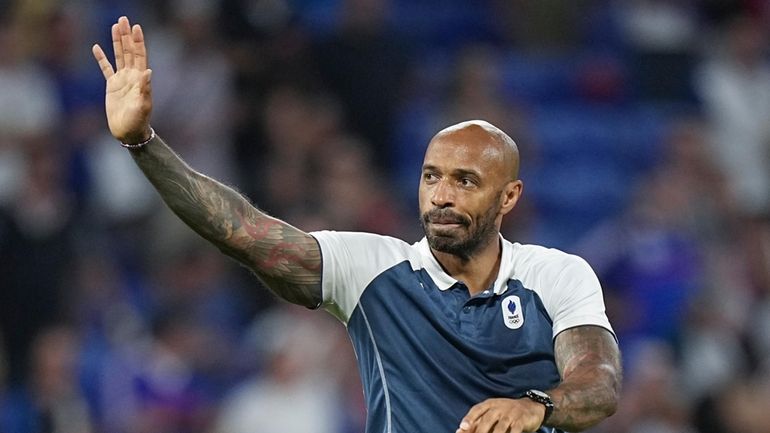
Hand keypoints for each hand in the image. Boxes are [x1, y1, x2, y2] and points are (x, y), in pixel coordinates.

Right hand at [92, 16, 152, 143]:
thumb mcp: (142, 105)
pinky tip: (96, 47)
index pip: (139, 55)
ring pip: (119, 56)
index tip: (136, 27)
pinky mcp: (112, 86)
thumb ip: (145, 88)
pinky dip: (101, 58)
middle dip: (126, 35)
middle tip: (124, 19)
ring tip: (115, 26)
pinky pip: (105, 69)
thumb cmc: (138, 121)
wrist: (129, 132)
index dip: (138, 41)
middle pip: (129, 51)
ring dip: (117, 41)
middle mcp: (132, 76)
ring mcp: (122, 80)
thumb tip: (148, 72)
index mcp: (140, 79)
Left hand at [456, 398, 544, 432]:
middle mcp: (499, 407)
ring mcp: (510, 413)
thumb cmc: (507, 413)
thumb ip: (478, 421)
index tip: (462, 427)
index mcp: (490, 404)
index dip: (469, 418)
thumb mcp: (493, 413)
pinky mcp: (521, 420)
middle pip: (486, 421)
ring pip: (500, 428)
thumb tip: (460, 430)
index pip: (477, 410)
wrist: (532, 407)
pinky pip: (514, 431)